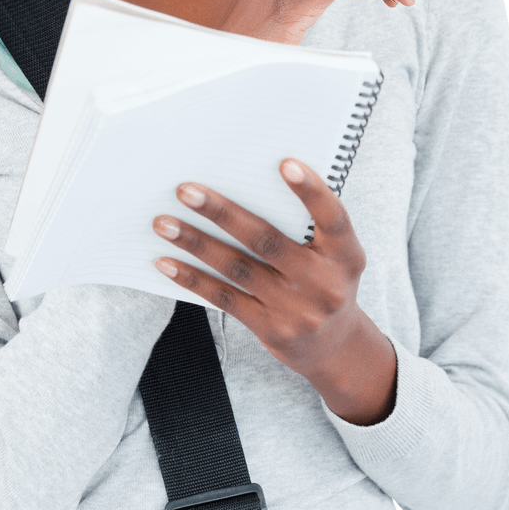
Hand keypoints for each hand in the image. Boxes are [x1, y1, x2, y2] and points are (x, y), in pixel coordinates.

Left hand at [152, 158, 396, 424]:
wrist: (334, 346)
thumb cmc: (325, 279)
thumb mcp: (334, 253)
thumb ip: (306, 223)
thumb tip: (244, 181)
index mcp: (345, 254)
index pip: (333, 218)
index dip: (311, 191)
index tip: (285, 163)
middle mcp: (323, 283)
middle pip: (265, 241)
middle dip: (221, 213)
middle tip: (185, 190)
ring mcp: (296, 309)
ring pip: (236, 268)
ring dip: (195, 243)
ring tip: (163, 223)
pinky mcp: (270, 329)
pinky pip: (225, 298)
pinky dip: (192, 278)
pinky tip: (166, 262)